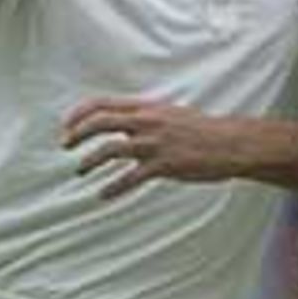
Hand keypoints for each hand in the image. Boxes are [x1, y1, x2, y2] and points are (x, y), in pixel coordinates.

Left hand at [63, 97, 239, 199]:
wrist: (231, 143)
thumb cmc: (203, 130)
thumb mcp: (171, 113)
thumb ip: (146, 117)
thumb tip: (125, 122)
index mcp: (147, 108)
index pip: (103, 103)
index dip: (79, 113)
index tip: (67, 125)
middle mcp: (147, 122)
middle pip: (100, 123)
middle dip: (77, 134)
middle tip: (66, 146)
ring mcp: (154, 144)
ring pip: (110, 150)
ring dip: (89, 161)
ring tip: (80, 170)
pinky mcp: (164, 165)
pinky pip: (130, 178)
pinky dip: (112, 188)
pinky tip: (102, 195)